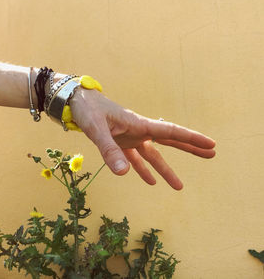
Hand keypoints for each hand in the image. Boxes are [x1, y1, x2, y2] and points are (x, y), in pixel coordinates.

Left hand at [70, 88, 215, 189]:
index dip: (191, 138)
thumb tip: (124, 173)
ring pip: (153, 155)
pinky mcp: (120, 143)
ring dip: (165, 169)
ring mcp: (130, 138)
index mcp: (139, 124)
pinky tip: (150, 181)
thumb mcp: (97, 129)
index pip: (170, 132)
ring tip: (179, 185)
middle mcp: (138, 131)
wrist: (76, 102)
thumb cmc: (87, 110)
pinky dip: (142, 170)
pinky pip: (135, 158)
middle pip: (170, 142)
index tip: (210, 144)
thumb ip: (109, 150)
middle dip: (190, 148)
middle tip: (211, 154)